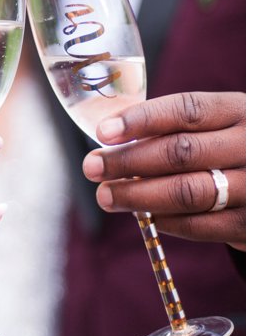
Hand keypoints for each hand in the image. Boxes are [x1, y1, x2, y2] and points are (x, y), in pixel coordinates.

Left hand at [84, 91, 244, 249]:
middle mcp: (253, 146)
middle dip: (128, 161)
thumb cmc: (233, 148)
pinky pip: (202, 225)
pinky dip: (167, 221)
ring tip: (106, 195)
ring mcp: (256, 187)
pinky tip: (145, 215)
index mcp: (240, 111)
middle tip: (92, 167)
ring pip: (189, 192)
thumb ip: (175, 128)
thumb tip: (111, 139)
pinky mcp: (253, 225)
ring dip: (138, 196)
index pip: (187, 110)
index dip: (141, 120)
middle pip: (181, 152)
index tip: (103, 132)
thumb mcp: (219, 125)